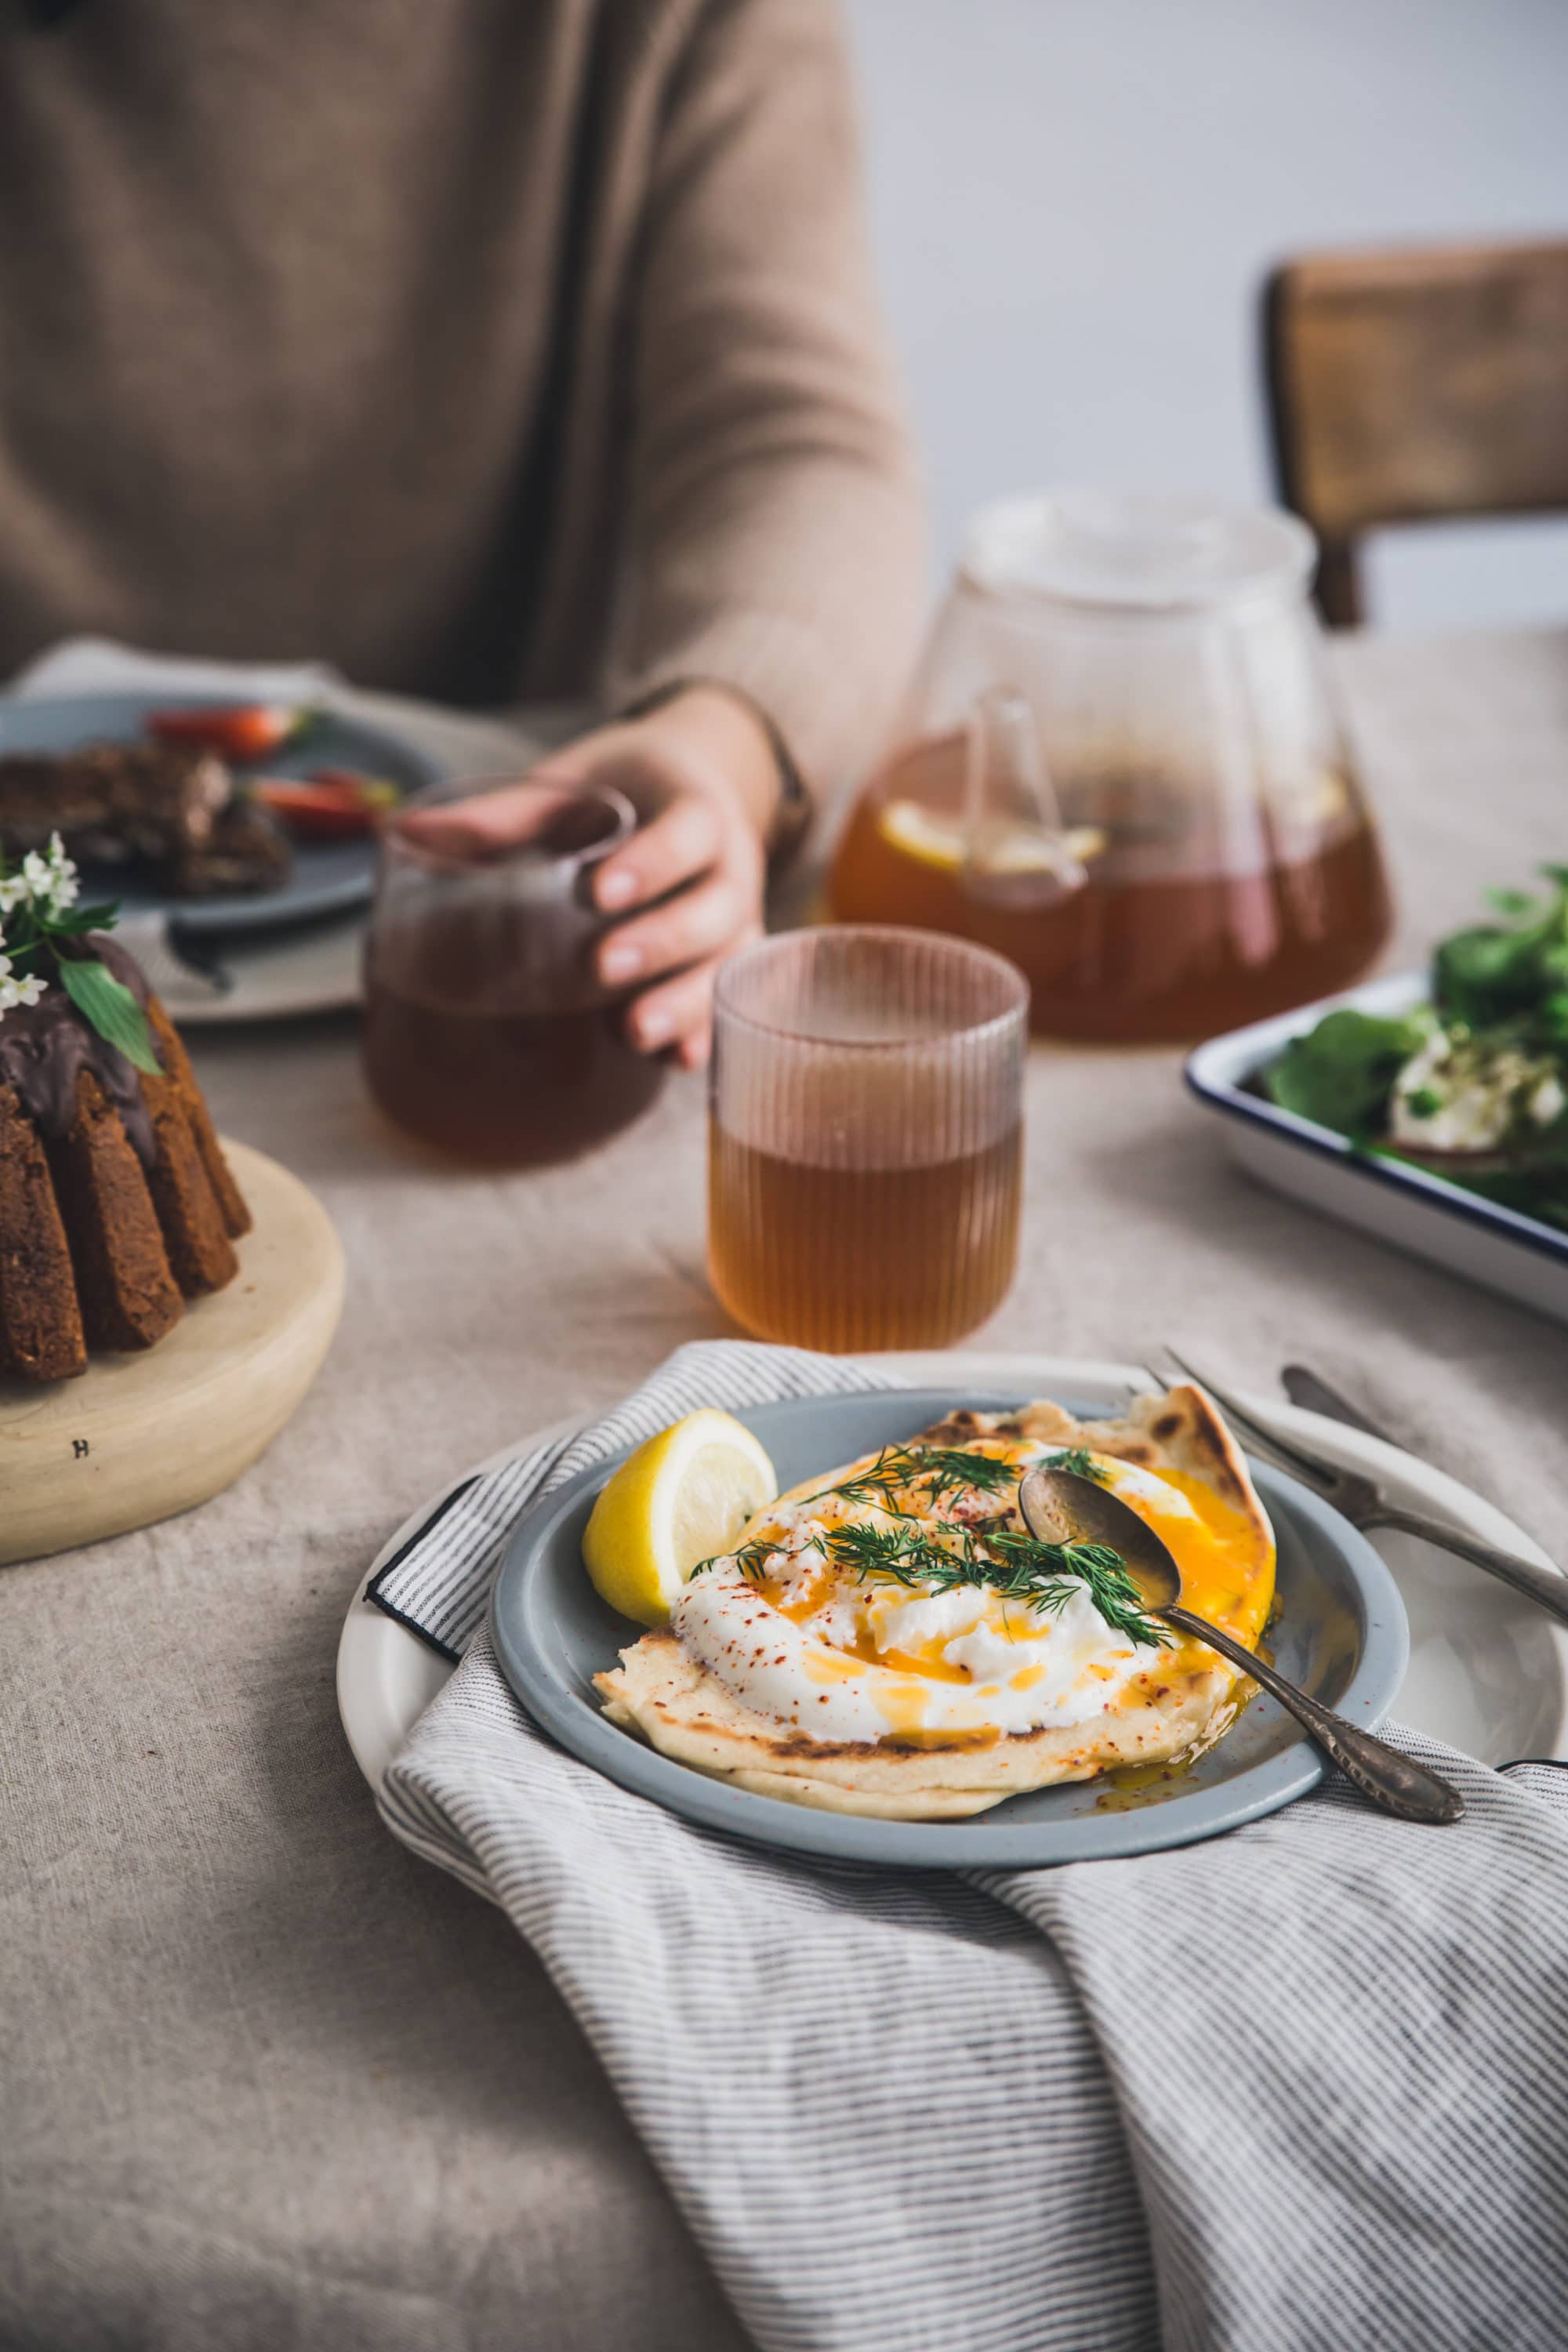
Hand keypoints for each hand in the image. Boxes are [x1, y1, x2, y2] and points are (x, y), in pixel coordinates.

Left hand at [405, 688, 779, 1069]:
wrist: (692, 785)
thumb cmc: (624, 791)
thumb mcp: (571, 787)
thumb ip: (502, 816)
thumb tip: (404, 833)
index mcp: (694, 807)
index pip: (690, 832)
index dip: (653, 862)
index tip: (599, 891)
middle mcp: (730, 866)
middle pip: (717, 907)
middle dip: (665, 941)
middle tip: (605, 967)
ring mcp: (736, 917)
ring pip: (728, 962)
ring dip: (687, 1001)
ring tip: (637, 1033)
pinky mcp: (727, 959)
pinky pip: (729, 998)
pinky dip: (705, 1032)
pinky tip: (677, 1064)